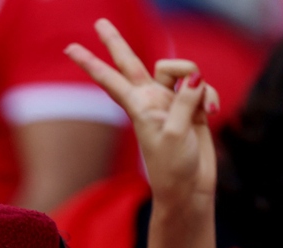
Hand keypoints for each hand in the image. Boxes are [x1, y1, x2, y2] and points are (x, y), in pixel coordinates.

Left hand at [66, 19, 218, 207]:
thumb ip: (185, 100)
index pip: (110, 78)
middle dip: (115, 42)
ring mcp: (171, 101)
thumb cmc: (174, 168)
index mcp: (139, 106)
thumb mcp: (176, 134)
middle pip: (130, 62)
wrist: (189, 190)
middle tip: (99, 22)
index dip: (90, 63)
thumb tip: (195, 76)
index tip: (69, 48)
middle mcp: (151, 99)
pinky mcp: (192, 107)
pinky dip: (211, 96)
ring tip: (204, 109)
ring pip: (183, 69)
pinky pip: (204, 87)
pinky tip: (212, 113)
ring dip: (197, 81)